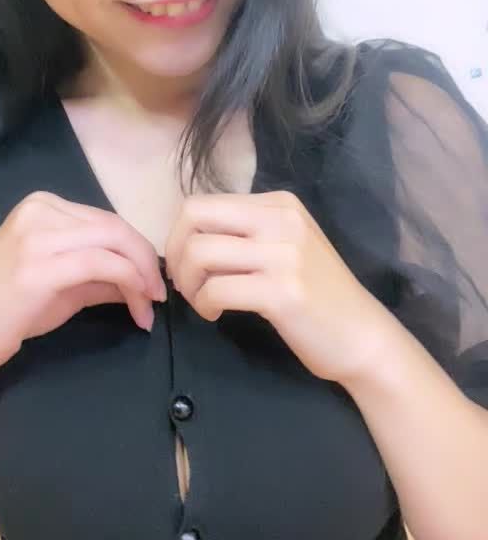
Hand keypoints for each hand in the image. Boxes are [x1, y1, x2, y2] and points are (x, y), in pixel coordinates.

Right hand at [0, 191, 166, 370]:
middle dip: (145, 261)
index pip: (106, 219)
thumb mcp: (65, 283)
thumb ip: (103, 273)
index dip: (137, 249)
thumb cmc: (10, 309)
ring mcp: (37, 235)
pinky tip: (137, 311)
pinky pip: (102, 265)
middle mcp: (39, 211)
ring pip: (113, 244)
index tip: (152, 281)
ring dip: (141, 277)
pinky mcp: (39, 265)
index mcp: (42, 205)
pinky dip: (130, 286)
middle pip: (114, 227)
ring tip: (149, 307)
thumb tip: (146, 276)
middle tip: (159, 295)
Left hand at [164, 190, 394, 384]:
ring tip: (202, 302)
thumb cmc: (320, 296)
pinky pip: (216, 290)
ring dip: (188, 283)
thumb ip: (246, 233)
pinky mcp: (281, 292)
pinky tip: (215, 315)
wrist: (364, 337)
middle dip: (175, 252)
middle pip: (194, 216)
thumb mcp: (288, 246)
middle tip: (185, 282)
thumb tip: (189, 238)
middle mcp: (281, 219)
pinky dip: (204, 305)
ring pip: (199, 252)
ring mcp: (283, 254)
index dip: (181, 235)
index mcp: (279, 204)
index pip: (204, 203)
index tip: (187, 265)